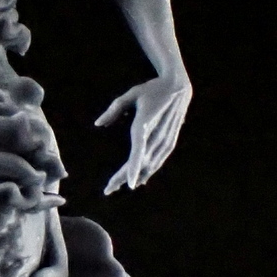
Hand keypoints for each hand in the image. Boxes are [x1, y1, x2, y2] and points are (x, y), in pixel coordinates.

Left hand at [95, 72, 191, 192]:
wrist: (178, 87)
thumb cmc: (151, 90)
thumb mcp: (131, 95)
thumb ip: (114, 109)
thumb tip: (98, 124)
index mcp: (145, 124)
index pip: (138, 151)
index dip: (133, 168)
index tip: (129, 185)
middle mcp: (156, 136)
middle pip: (140, 163)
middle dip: (124, 177)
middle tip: (108, 189)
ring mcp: (165, 140)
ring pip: (150, 165)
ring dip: (134, 176)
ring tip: (117, 186)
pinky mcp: (170, 142)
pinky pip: (158, 161)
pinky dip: (148, 171)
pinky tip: (140, 179)